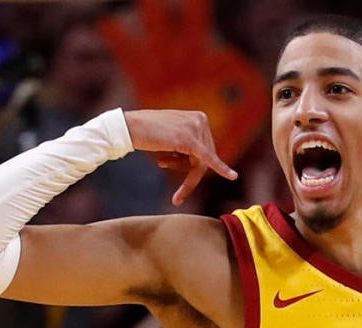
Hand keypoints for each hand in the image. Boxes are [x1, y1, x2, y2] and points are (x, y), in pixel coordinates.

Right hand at [123, 109, 237, 204]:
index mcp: (199, 117)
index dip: (192, 162)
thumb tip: (202, 161)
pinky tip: (232, 177)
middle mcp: (201, 119)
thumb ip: (188, 143)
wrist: (128, 127)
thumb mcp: (172, 135)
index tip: (178, 168)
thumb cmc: (147, 132)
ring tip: (160, 161)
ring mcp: (195, 128)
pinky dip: (221, 169)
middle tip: (162, 163)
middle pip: (205, 156)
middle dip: (185, 167)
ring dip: (182, 171)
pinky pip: (206, 160)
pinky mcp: (189, 140)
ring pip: (201, 163)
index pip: (205, 147)